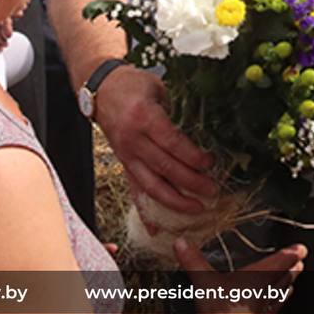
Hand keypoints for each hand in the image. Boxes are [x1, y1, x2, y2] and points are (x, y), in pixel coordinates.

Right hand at [92, 65, 215, 214]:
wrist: (101, 89)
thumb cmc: (132, 85)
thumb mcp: (157, 89)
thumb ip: (173, 114)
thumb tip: (195, 139)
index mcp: (144, 117)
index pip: (172, 143)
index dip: (193, 157)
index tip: (210, 164)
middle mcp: (133, 139)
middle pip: (165, 167)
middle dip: (191, 183)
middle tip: (212, 190)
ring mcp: (127, 154)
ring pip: (151, 185)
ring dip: (175, 201)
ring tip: (196, 208)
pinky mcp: (124, 163)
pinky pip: (135, 190)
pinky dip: (146, 211)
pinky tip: (157, 229)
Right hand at [175, 237, 305, 313]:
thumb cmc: (224, 312)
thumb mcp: (204, 280)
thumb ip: (193, 260)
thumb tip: (181, 243)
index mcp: (256, 278)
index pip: (278, 262)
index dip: (290, 254)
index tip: (301, 249)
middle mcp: (264, 295)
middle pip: (282, 280)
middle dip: (291, 271)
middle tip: (300, 266)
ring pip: (278, 299)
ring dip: (284, 292)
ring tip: (290, 288)